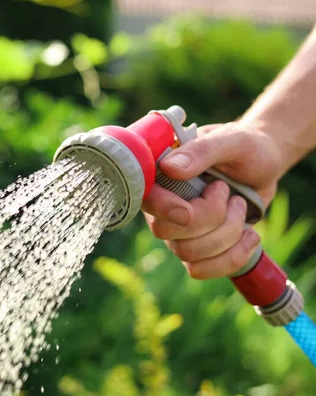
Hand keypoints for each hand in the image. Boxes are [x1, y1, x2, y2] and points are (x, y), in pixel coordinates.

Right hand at [141, 122, 282, 278]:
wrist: (264, 164)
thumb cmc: (244, 147)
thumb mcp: (230, 140)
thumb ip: (201, 151)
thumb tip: (168, 168)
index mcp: (159, 175)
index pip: (145, 200)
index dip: (164, 209)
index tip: (190, 209)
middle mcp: (161, 205)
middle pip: (166, 232)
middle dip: (211, 218)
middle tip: (228, 192)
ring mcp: (176, 231)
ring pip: (187, 253)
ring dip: (227, 233)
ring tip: (241, 206)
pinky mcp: (196, 249)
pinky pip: (201, 270)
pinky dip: (231, 257)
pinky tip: (250, 236)